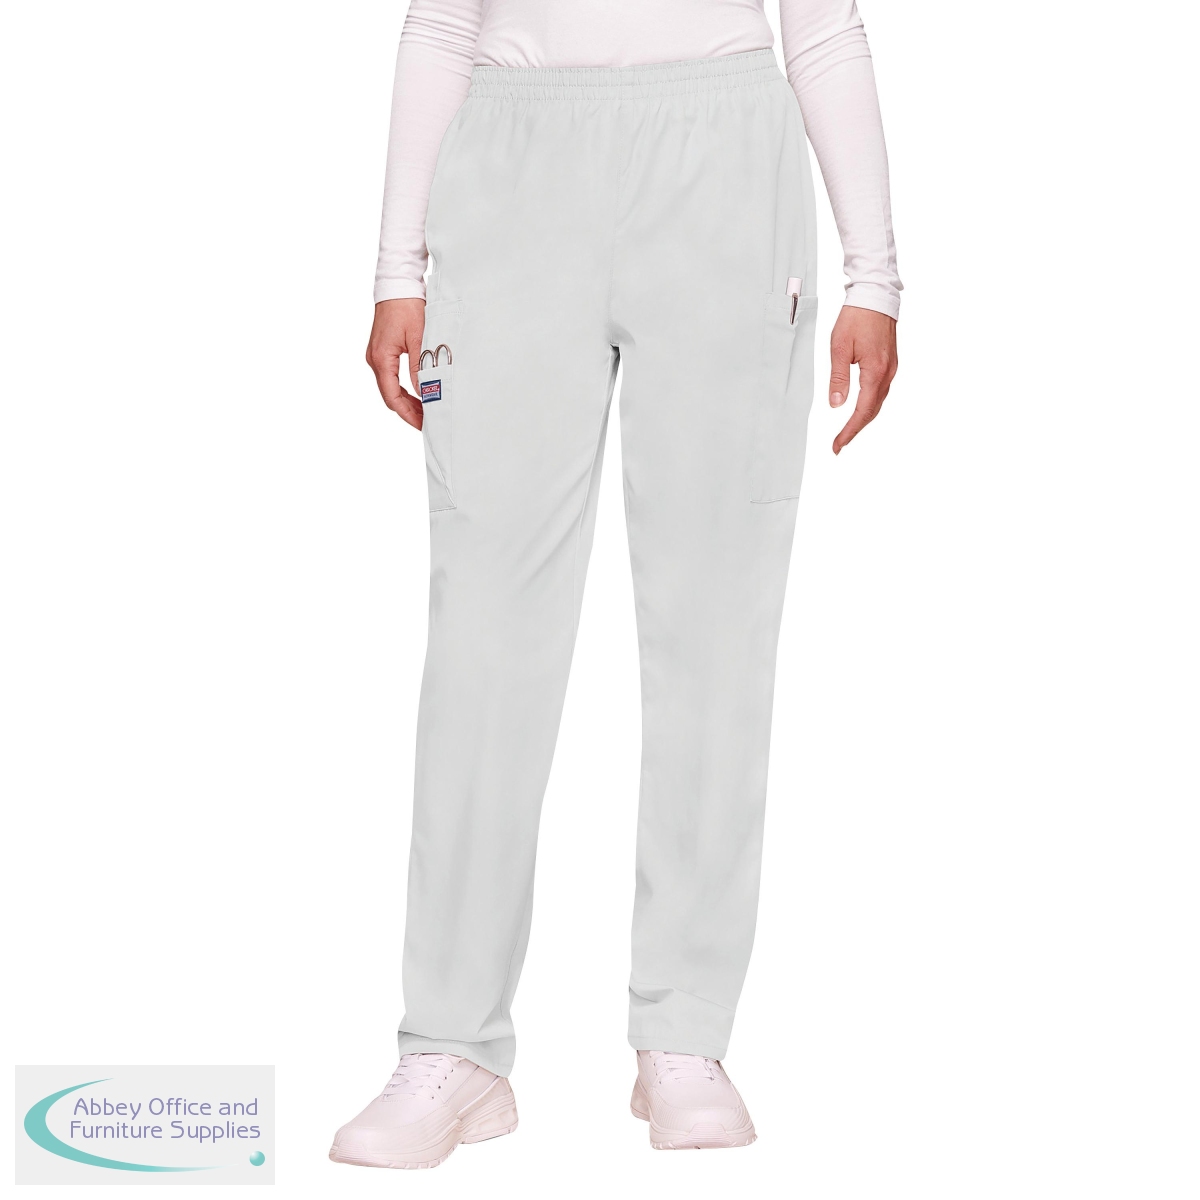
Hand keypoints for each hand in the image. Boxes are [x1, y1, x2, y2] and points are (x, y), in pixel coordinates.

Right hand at [366, 298, 425, 428]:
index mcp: (381, 358)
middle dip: (409, 411)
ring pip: (390, 387)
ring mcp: (376, 356)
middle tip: (428, 421)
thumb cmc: (408, 306)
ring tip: (426, 410)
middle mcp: (374, 359)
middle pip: (390, 396)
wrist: (397, 284)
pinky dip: (403, 388)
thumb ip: (420, 368)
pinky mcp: (381, 351)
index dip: (409, 414)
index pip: (393, 397)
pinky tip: (418, 393)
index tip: (423, 424)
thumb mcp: (419, 339)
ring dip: (407, 400)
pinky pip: (390, 377)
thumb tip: (425, 393)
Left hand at [828, 305, 897, 454]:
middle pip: (872, 411)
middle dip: (855, 429)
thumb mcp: (839, 348)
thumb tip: (836, 404)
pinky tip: (860, 408)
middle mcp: (888, 373)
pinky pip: (881, 391)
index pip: (862, 411)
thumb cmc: (856, 317)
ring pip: (878, 402)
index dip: (849, 431)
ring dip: (863, 418)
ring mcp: (891, 368)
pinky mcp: (890, 363)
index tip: (838, 445)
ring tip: (847, 430)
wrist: (875, 295)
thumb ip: (838, 378)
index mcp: (875, 372)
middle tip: (839, 443)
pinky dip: (869, 404)